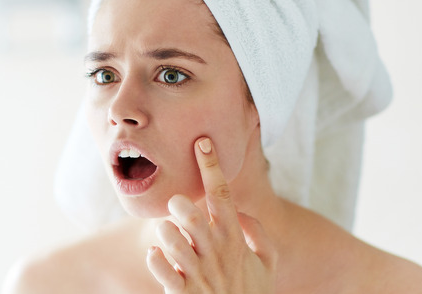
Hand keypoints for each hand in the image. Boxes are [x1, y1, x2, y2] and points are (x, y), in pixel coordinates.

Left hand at [146, 137, 276, 292]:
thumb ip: (260, 235)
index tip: (202, 142)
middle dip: (181, 203)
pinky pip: (161, 268)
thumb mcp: (267, 265)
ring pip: (172, 238)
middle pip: (193, 214)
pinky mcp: (182, 293)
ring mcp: (198, 274)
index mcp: (235, 240)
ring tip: (166, 232)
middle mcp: (216, 253)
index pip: (223, 194)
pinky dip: (155, 258)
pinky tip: (156, 255)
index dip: (212, 166)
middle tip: (177, 204)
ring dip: (165, 231)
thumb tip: (243, 212)